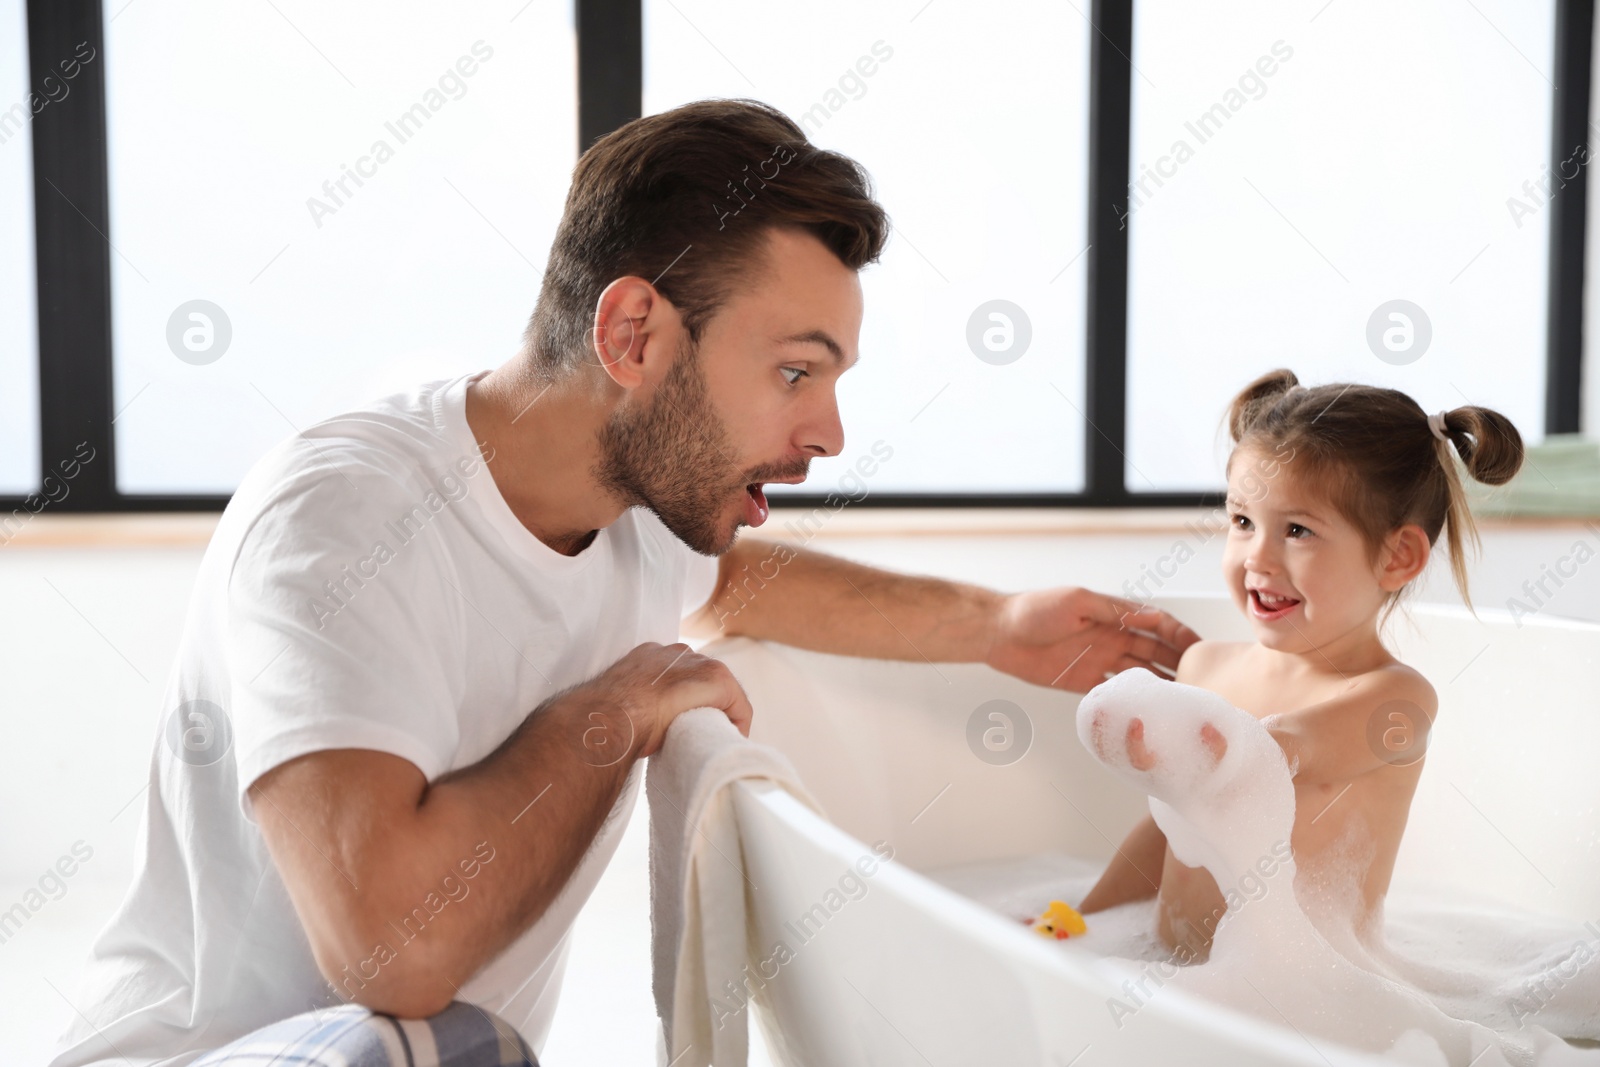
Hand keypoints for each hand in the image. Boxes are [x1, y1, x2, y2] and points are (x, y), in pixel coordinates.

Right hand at [568, 642, 753, 762]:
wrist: (611, 715)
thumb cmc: (607, 717)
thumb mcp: (618, 703)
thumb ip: (630, 704)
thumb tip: (629, 726)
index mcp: (650, 656)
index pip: (678, 675)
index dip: (684, 701)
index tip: (681, 723)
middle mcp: (677, 653)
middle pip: (704, 680)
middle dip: (705, 705)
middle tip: (700, 733)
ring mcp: (699, 663)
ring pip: (724, 691)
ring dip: (721, 714)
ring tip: (712, 739)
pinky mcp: (717, 680)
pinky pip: (739, 705)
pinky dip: (738, 723)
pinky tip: (730, 741)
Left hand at [984, 588, 1199, 692]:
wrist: (1000, 633)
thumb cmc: (1035, 609)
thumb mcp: (1078, 602)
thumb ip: (1115, 611)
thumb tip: (1152, 616)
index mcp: (1113, 616)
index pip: (1157, 625)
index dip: (1180, 635)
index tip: (1201, 649)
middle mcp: (1111, 639)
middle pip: (1154, 652)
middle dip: (1179, 664)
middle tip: (1202, 682)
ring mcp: (1098, 661)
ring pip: (1139, 674)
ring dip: (1160, 685)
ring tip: (1183, 701)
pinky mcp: (1082, 682)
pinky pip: (1113, 693)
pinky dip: (1131, 701)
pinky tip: (1148, 712)